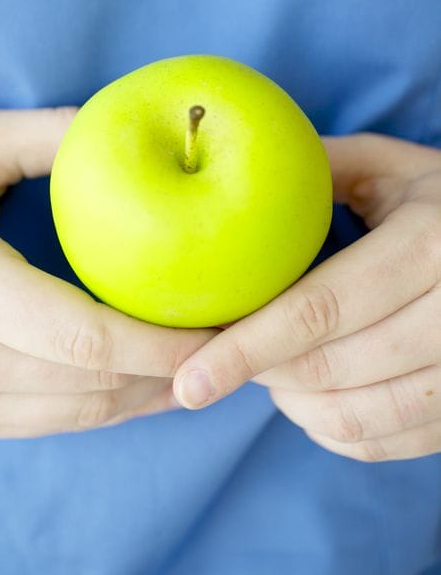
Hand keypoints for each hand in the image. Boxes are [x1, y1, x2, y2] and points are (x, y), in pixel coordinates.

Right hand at [0, 109, 213, 437]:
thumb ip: (41, 137)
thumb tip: (122, 132)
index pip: (85, 337)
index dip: (163, 342)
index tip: (221, 326)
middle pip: (95, 385)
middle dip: (174, 370)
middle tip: (229, 340)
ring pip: (83, 415)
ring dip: (152, 394)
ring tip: (203, 361)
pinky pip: (56, 424)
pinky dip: (114, 408)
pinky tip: (150, 382)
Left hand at [173, 134, 440, 461]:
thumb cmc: (440, 198)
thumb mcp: (389, 167)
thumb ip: (319, 169)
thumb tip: (234, 177)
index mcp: (429, 244)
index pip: (321, 310)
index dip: (249, 348)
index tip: (191, 379)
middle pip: (333, 368)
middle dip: (260, 374)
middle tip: (215, 365)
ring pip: (360, 414)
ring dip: (295, 406)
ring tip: (266, 376)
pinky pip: (391, 440)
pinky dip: (336, 431)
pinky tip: (308, 403)